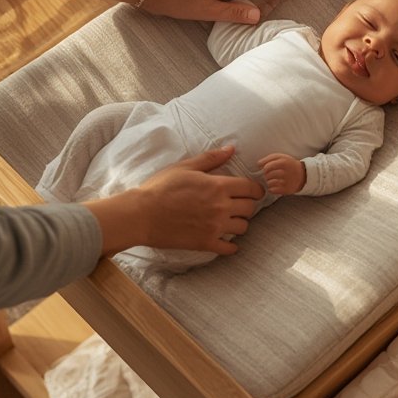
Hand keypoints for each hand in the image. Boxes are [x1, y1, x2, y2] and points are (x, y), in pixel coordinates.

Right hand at [85, 147, 263, 255]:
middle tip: (238, 204)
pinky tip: (225, 239)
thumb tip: (231, 149)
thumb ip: (211, 159)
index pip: (251, 188)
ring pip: (243, 228)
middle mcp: (221, 207)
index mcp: (218, 186)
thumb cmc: (161, 187)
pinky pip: (230, 248)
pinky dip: (231, 245)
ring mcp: (215, 227)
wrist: (142, 214)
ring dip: (239, 223)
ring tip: (229, 220)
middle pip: (251, 208)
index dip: (255, 189)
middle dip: (247, 205)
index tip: (252, 191)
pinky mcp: (206, 243)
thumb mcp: (185, 167)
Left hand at [257, 153, 306, 195]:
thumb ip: (268, 158)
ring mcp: (286, 182)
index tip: (268, 169)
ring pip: (269, 183)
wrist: (302, 175)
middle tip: (272, 175)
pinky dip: (272, 188)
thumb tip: (258, 164)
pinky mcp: (286, 190)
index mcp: (283, 162)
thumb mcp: (281, 157)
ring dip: (269, 182)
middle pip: (267, 175)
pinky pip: (272, 190)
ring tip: (274, 180)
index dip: (265, 169)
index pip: (267, 167)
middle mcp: (285, 172)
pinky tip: (276, 185)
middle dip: (267, 175)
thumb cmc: (288, 165)